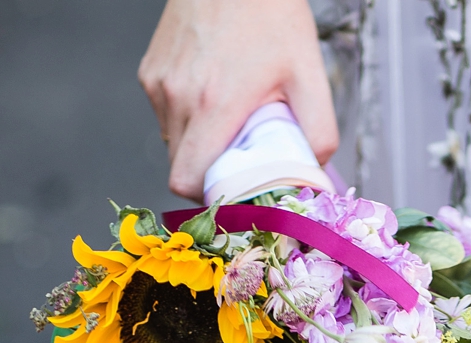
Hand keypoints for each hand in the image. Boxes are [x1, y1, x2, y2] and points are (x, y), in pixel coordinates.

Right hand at [139, 0, 338, 199]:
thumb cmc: (269, 14)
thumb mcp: (309, 74)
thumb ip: (319, 133)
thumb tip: (316, 175)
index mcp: (213, 105)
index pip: (187, 182)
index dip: (209, 197)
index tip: (234, 191)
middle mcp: (177, 96)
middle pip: (181, 169)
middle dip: (211, 173)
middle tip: (242, 156)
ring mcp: (158, 84)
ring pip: (173, 144)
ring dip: (200, 145)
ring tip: (230, 118)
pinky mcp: (150, 72)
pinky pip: (166, 116)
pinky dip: (189, 119)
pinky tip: (213, 94)